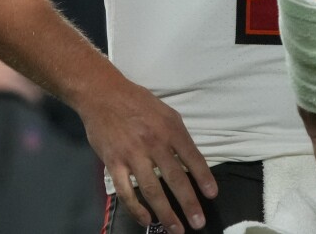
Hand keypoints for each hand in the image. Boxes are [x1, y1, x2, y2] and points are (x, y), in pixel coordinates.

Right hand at [78, 77, 218, 232]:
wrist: (103, 95)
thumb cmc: (138, 102)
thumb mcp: (166, 112)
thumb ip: (177, 136)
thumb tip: (190, 160)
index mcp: (171, 129)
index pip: (193, 158)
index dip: (204, 178)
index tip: (212, 195)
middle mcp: (155, 143)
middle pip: (175, 178)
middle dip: (189, 203)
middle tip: (198, 222)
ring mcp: (133, 155)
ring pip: (152, 190)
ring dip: (166, 213)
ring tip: (176, 228)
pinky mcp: (113, 163)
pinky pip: (127, 192)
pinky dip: (137, 209)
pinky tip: (147, 220)